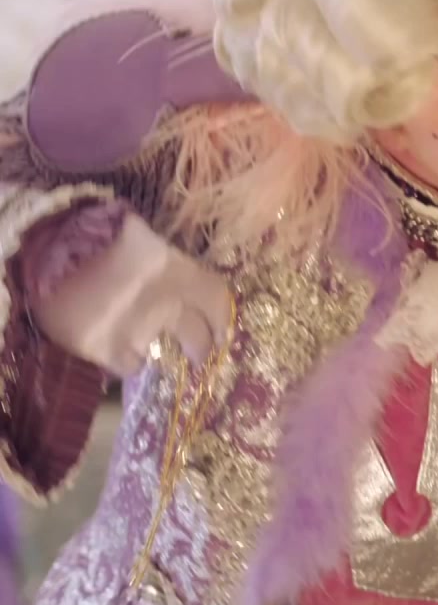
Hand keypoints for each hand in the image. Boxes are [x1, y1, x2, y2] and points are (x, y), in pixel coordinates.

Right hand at [30, 212, 231, 375]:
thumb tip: (198, 302)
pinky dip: (126, 359)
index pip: (217, 301)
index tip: (223, 334)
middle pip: (199, 337)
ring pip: (162, 354)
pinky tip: (117, 346)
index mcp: (176, 269)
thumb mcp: (149, 245)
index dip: (222, 320)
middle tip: (199, 353)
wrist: (46, 251)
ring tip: (141, 340)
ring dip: (155, 349)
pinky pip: (129, 365)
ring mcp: (134, 328)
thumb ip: (176, 271)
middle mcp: (163, 301)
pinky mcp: (104, 348)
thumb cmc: (100, 239)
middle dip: (201, 347)